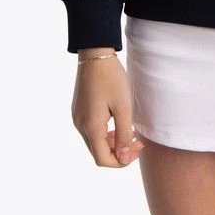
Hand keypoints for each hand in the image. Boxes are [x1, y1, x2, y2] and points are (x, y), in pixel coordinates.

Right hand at [72, 53, 146, 167]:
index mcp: (91, 127)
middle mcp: (80, 126)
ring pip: (94, 142)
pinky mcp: (78, 110)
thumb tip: (123, 159)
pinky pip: (91, 130)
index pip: (103, 160)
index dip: (122, 161)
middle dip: (118, 152)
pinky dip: (104, 133)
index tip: (137, 148)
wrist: (94, 54)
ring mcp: (77, 118)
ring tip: (128, 131)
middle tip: (136, 140)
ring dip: (112, 142)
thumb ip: (124, 135)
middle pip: (98, 152)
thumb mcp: (123, 106)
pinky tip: (116, 121)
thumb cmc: (111, 78)